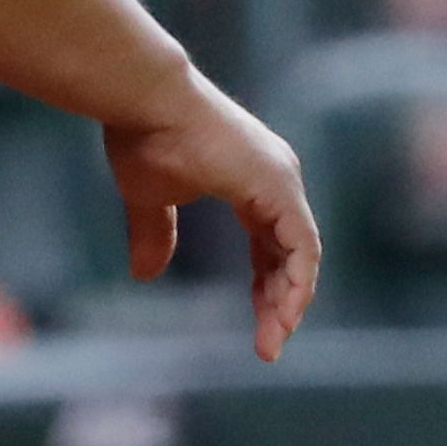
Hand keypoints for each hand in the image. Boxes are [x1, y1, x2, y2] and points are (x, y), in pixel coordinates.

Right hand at [104, 70, 319, 360]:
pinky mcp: (279, 187)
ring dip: (289, 302)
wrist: (145, 100)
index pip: (271, 244)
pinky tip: (285, 315)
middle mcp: (276, 179)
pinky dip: (297, 283)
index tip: (259, 324)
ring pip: (302, 255)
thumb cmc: (144, 137)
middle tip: (268, 345)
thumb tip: (144, 275)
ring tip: (272, 342)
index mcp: (253, 181)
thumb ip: (155, 235)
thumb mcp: (149, 198)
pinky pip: (302, 247)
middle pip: (289, 254)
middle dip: (278, 302)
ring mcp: (281, 180)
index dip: (265, 285)